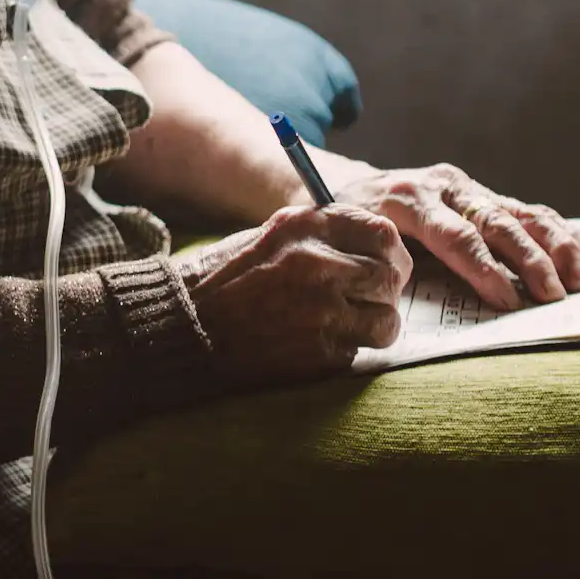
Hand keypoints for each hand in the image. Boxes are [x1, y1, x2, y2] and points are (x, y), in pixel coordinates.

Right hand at [179, 205, 411, 386]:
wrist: (187, 326)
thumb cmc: (228, 279)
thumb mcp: (274, 236)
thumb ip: (324, 236)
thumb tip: (376, 245)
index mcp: (306, 227)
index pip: (381, 231)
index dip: (392, 250)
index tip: (388, 262)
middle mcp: (318, 263)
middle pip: (390, 275)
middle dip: (389, 289)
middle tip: (376, 298)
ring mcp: (320, 310)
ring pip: (386, 320)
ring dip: (378, 324)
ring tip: (358, 324)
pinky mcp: (318, 352)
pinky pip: (359, 350)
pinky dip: (349, 348)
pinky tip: (323, 341)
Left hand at [326, 162, 579, 310]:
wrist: (348, 188)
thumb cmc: (347, 226)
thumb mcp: (351, 243)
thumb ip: (381, 266)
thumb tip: (409, 300)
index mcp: (408, 199)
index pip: (455, 236)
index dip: (483, 269)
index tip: (508, 300)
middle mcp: (444, 187)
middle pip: (497, 223)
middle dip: (530, 260)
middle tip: (554, 295)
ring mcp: (468, 188)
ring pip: (522, 213)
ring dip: (557, 246)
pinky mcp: (485, 194)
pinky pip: (531, 211)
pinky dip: (564, 232)